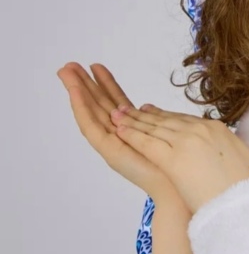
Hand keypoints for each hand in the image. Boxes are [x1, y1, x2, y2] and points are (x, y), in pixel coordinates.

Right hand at [56, 62, 184, 205]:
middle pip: (97, 104)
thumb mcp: (163, 134)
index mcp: (132, 129)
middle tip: (69, 65)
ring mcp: (111, 143)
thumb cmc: (175, 166)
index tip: (96, 65)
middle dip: (84, 83)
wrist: (177, 189)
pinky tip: (75, 93)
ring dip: (77, 91)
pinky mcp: (108, 151)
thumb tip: (144, 105)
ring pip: (89, 112)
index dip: (105, 83)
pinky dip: (82, 108)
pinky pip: (91, 126)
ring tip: (66, 72)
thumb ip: (150, 119)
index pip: (114, 101)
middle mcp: (118, 135)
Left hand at [111, 104, 248, 213]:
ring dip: (133, 120)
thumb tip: (223, 153)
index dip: (166, 116)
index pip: (185, 119)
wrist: (245, 202)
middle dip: (146, 114)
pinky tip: (119, 130)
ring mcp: (186, 142)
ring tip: (118, 114)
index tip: (154, 112)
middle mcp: (200, 130)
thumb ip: (227, 151)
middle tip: (129, 109)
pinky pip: (147, 143)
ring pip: (154, 128)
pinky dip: (132, 135)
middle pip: (167, 120)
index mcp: (218, 129)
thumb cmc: (246, 188)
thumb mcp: (242, 160)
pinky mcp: (173, 159)